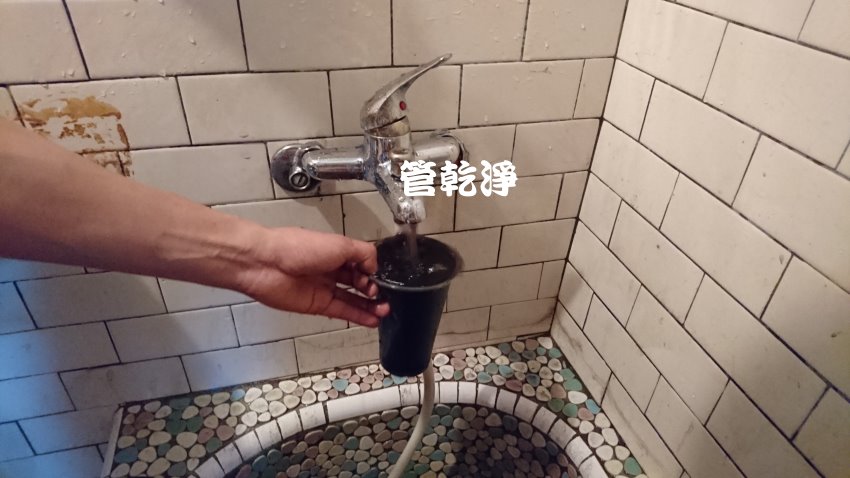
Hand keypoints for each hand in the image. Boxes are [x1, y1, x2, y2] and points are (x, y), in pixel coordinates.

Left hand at [236, 227, 388, 326]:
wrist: (265, 264)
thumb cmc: (300, 248)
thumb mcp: (340, 244)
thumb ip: (363, 254)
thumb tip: (374, 269)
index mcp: (336, 251)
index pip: (362, 262)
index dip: (373, 271)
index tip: (379, 279)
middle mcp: (331, 269)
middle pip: (359, 282)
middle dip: (374, 290)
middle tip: (383, 297)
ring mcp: (324, 288)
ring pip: (353, 299)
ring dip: (370, 306)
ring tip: (386, 311)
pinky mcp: (317, 306)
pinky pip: (342, 311)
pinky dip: (358, 316)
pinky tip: (373, 321)